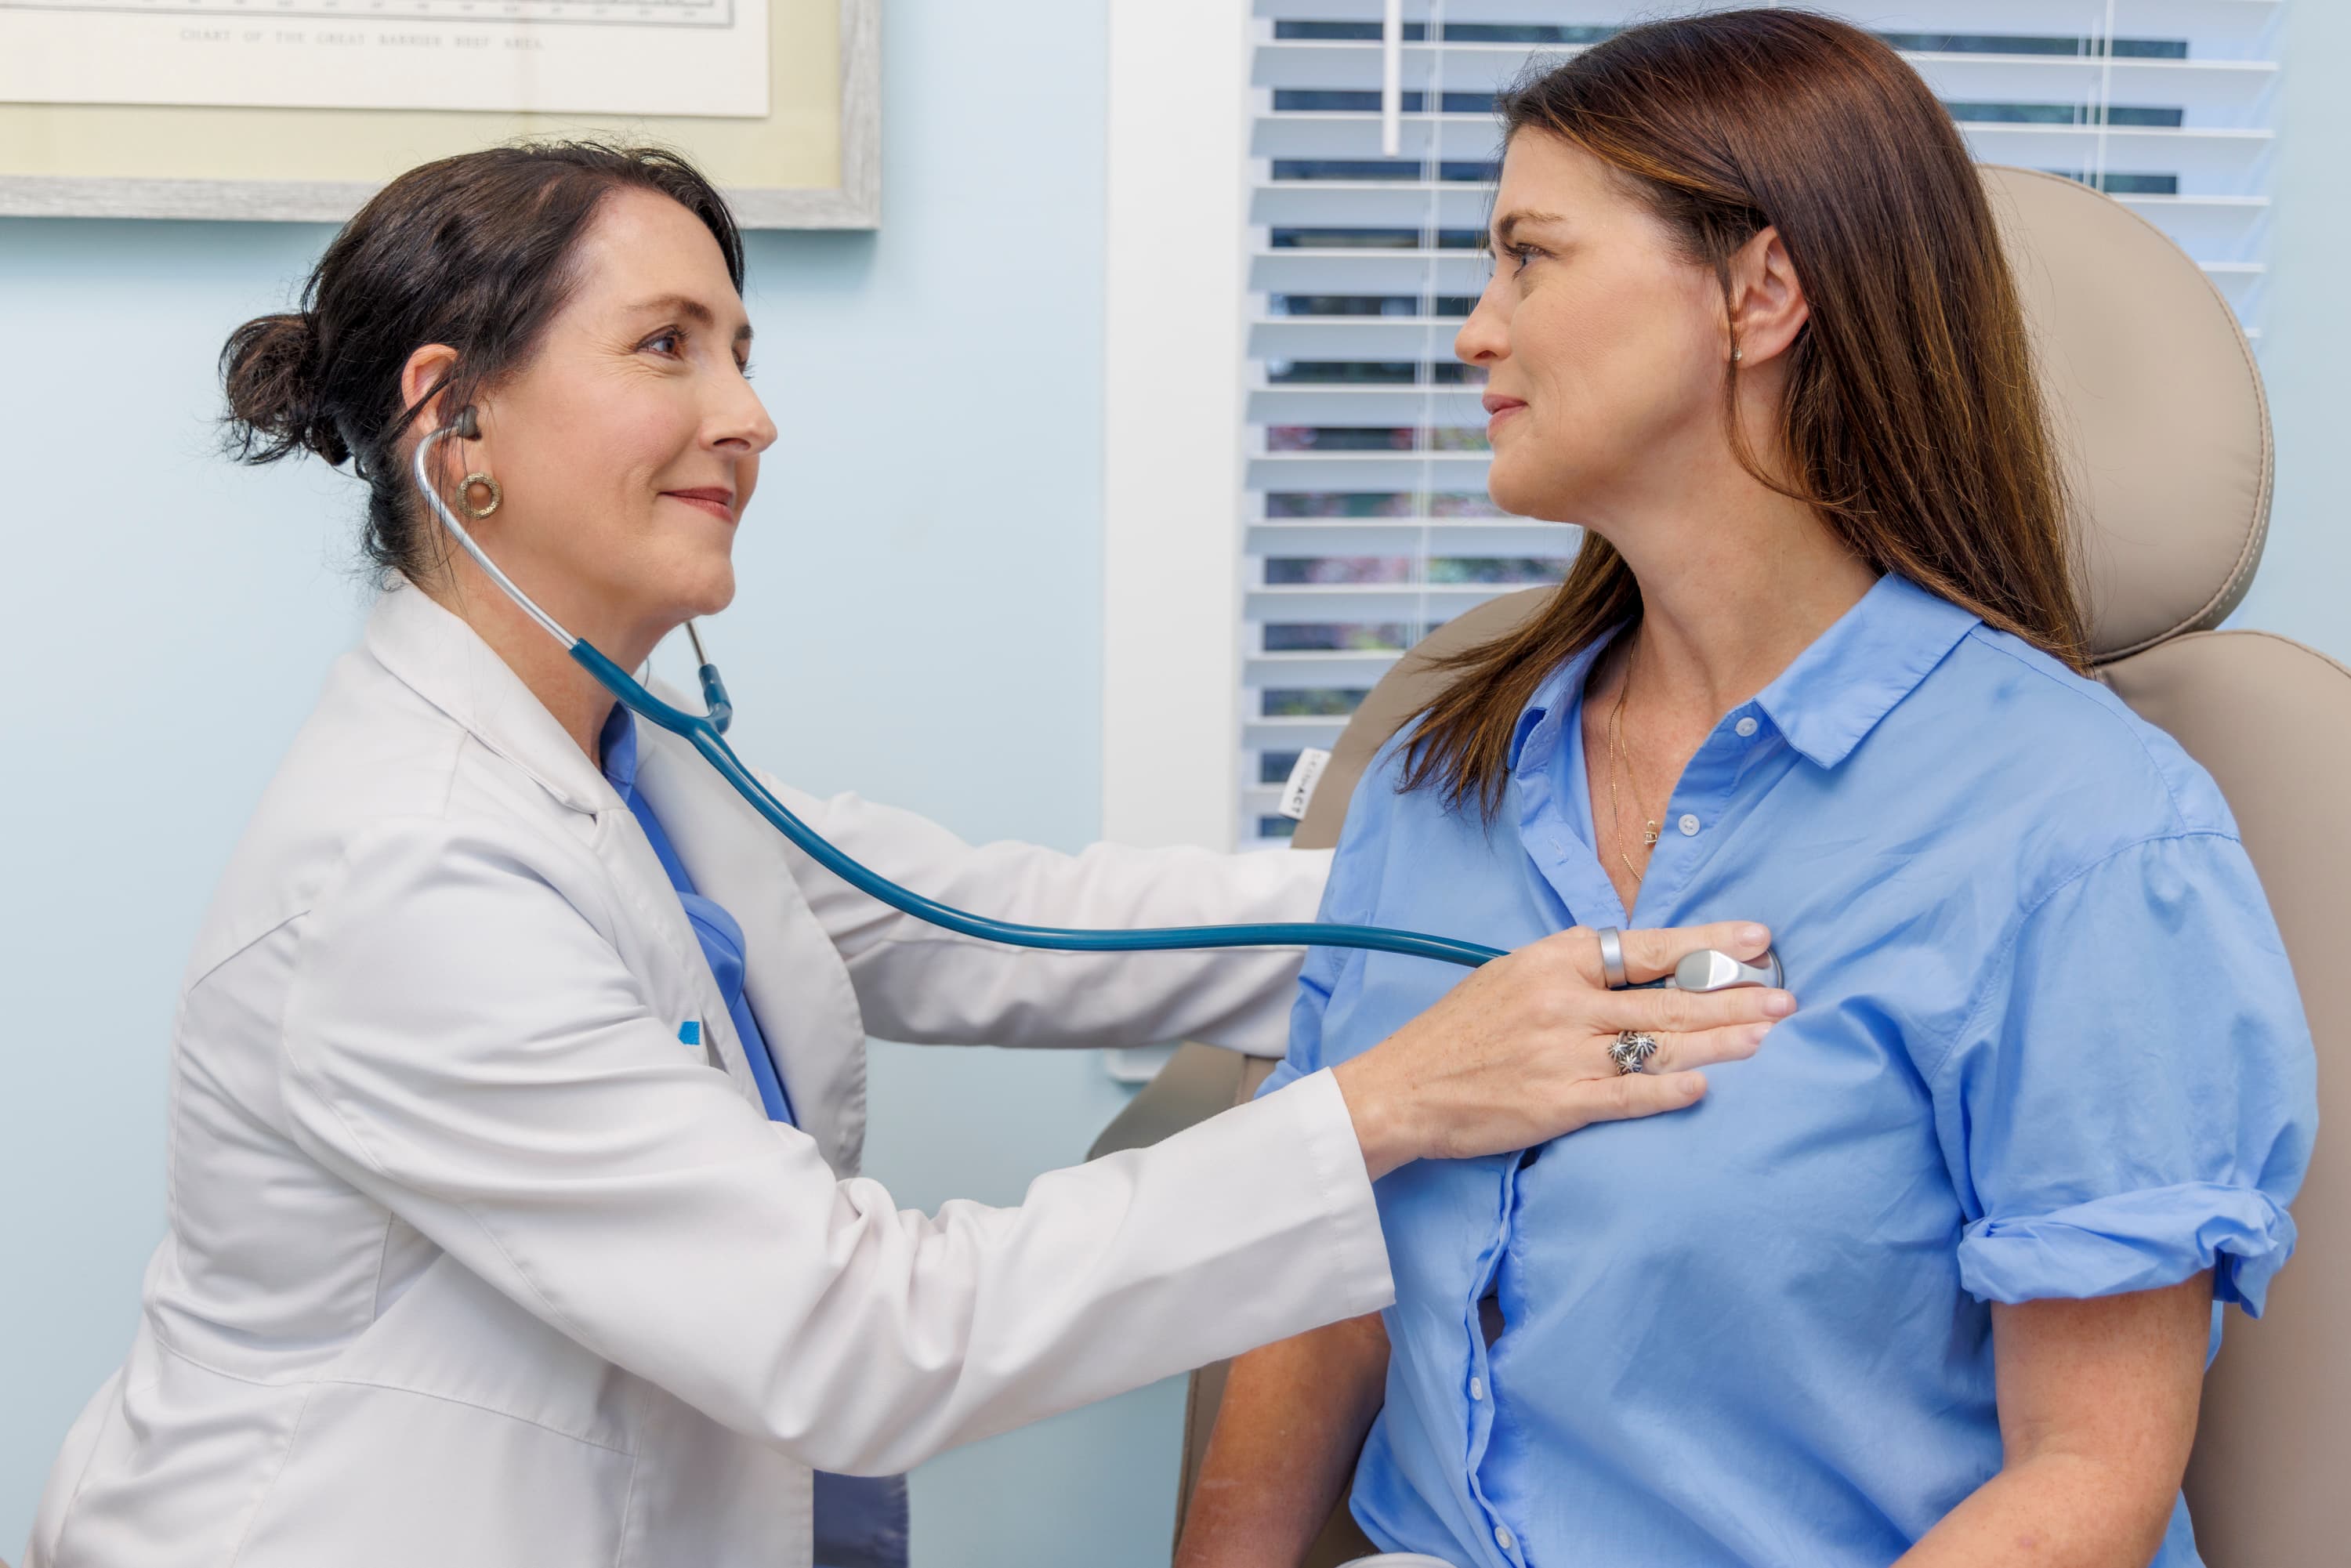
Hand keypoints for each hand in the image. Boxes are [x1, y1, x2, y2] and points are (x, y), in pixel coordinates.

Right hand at [1332, 921, 1792, 1178]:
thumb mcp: (1511, 976)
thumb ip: (1574, 971)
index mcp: (1552, 960)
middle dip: (1734, 996)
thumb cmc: (1459, 1033)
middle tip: (1786, 997)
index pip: (1646, 946)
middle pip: (1666, 996)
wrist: (1401, 1088)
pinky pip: (1627, 1096)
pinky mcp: (1555, 1104)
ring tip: (1767, 1038)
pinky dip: (1669, 1091)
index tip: (1757, 939)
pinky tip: (1708, 1087)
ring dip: (1720, 1041)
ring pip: (1659, 1045)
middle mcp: (1562, 1001)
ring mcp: (1561, 1053)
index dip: (1707, 943)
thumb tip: (1643, 965)